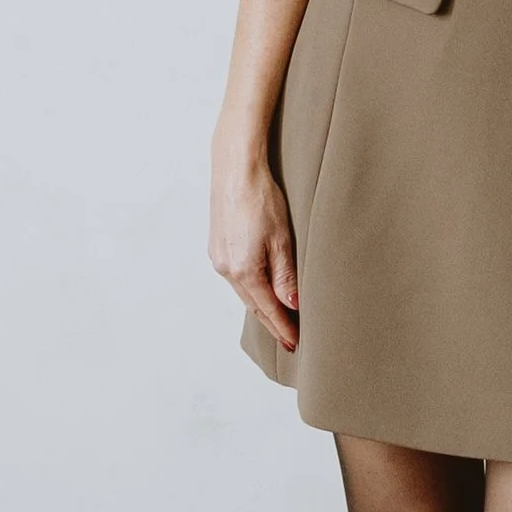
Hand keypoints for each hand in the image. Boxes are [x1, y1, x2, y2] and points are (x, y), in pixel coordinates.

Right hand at [210, 149, 299, 353]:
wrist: (235, 168)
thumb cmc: (260, 198)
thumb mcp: (282, 239)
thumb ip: (285, 276)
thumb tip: (292, 305)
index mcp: (243, 271)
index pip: (268, 309)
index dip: (283, 327)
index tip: (295, 343)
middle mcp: (225, 269)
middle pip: (253, 305)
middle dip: (272, 322)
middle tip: (289, 338)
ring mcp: (218, 257)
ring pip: (243, 291)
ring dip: (260, 306)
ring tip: (277, 319)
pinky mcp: (216, 245)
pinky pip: (236, 277)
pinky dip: (249, 289)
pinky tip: (258, 290)